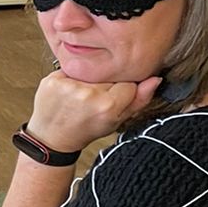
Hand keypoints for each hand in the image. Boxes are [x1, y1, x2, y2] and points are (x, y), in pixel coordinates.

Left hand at [26, 67, 162, 155]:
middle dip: (105, 85)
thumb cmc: (86, 129)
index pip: (129, 83)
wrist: (53, 137)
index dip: (122, 91)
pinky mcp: (53, 79)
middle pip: (110, 75)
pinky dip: (71, 78)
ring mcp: (68, 86)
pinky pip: (72, 69)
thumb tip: (155, 79)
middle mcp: (88, 94)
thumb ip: (140, 100)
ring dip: (88, 80)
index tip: (112, 101)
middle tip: (93, 101)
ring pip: (91, 70)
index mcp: (107, 106)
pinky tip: (68, 92)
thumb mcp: (117, 121)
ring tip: (80, 97)